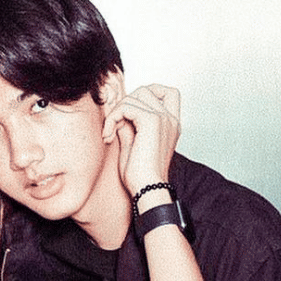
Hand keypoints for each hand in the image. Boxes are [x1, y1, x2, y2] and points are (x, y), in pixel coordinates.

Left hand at [102, 83, 180, 199]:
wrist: (147, 190)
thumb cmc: (141, 177)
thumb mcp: (132, 146)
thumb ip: (128, 127)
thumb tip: (119, 115)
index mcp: (171, 125)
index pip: (168, 92)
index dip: (148, 93)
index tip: (129, 113)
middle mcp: (170, 119)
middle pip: (146, 90)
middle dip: (125, 104)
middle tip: (114, 127)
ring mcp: (163, 119)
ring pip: (135, 96)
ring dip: (116, 112)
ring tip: (110, 134)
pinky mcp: (152, 121)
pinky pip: (126, 106)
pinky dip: (113, 118)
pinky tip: (109, 135)